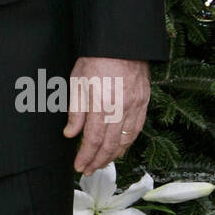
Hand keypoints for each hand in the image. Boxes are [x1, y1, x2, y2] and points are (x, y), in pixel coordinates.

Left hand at [62, 56, 149, 175]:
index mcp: (100, 103)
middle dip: (98, 161)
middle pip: (110, 145)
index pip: (93, 139)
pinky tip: (120, 149)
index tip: (79, 166)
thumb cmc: (95, 59)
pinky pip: (137, 130)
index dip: (86, 156)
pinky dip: (128, 143)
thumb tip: (70, 134)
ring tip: (102, 163)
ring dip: (113, 156)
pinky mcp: (144, 103)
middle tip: (88, 170)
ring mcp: (134, 106)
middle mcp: (120, 108)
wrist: (121, 43)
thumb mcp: (77, 82)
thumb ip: (75, 111)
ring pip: (125, 140)